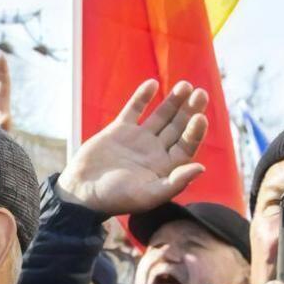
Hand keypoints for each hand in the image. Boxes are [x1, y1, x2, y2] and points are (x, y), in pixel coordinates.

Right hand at [57, 80, 207, 215]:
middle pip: (178, 127)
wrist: (82, 191)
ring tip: (185, 85)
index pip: (186, 145)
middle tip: (201, 94)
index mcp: (166, 167)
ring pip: (161, 116)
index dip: (195, 131)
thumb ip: (175, 183)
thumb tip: (201, 168)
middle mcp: (155, 151)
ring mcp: (138, 139)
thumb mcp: (147, 195)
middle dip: (189, 110)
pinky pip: (134, 109)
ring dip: (173, 101)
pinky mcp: (120, 129)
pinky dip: (143, 97)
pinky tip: (153, 84)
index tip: (200, 117)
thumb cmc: (116, 199)